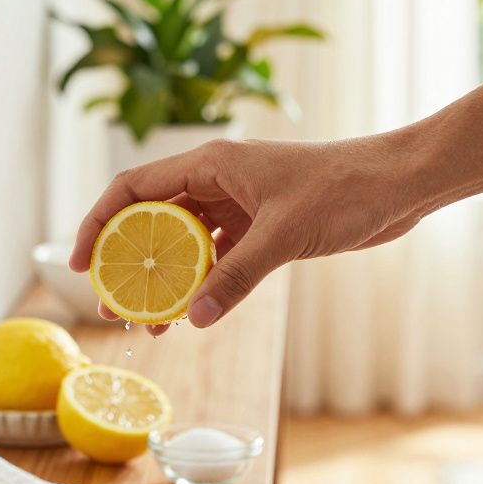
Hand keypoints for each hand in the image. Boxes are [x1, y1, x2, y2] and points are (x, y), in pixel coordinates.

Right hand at [69, 129, 445, 332]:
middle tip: (112, 305)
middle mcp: (219, 179)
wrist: (402, 183)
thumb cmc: (347, 188)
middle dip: (129, 263)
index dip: (98, 223)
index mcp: (213, 161)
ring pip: (186, 243)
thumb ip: (236, 277)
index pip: (133, 188)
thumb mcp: (284, 235)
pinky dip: (204, 283)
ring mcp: (242, 203)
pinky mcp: (265, 226)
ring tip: (150, 322)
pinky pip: (219, 257)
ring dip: (167, 280)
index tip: (80, 264)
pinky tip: (193, 314)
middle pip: (154, 219)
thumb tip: (194, 318)